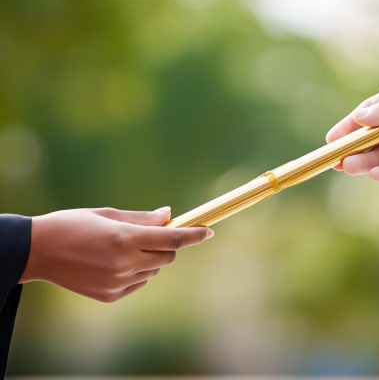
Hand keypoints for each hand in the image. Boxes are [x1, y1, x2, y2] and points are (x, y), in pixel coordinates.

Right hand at [20, 207, 213, 302]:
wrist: (37, 252)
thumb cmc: (73, 225)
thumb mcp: (108, 215)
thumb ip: (142, 219)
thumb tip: (169, 215)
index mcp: (125, 239)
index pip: (172, 239)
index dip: (194, 235)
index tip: (209, 231)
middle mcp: (125, 263)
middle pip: (168, 257)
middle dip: (168, 246)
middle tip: (153, 236)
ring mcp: (118, 282)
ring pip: (153, 271)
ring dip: (150, 259)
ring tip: (123, 248)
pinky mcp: (110, 296)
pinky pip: (138, 283)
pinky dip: (137, 273)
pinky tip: (114, 263)